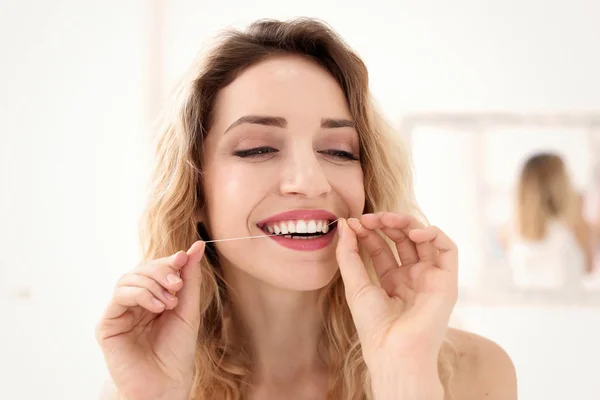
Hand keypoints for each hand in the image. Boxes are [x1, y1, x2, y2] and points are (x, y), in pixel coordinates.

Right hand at [95, 241, 205, 399]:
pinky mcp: (107, 324)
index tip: (184, 258)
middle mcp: (134, 303)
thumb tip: (196, 246)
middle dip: (161, 271)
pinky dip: (140, 294)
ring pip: (128, 279)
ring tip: (170, 303)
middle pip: (140, 269)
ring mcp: (119, 312)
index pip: (155, 268)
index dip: (168, 261)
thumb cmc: (177, 351)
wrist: (166, 384)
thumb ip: (190, 278)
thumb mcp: (188, 309)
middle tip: (177, 285)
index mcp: (152, 298)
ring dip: (152, 284)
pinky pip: (119, 296)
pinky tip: (157, 307)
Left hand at [335, 213, 457, 382]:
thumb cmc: (373, 326)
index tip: (352, 223)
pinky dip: (434, 234)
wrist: (394, 350)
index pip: (381, 247)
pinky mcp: (447, 281)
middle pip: (402, 239)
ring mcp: (430, 278)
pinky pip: (448, 249)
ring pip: (424, 238)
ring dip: (405, 222)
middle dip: (385, 223)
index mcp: (392, 281)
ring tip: (385, 219)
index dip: (368, 232)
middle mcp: (413, 277)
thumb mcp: (355, 285)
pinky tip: (413, 232)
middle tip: (367, 218)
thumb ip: (348, 255)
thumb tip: (344, 225)